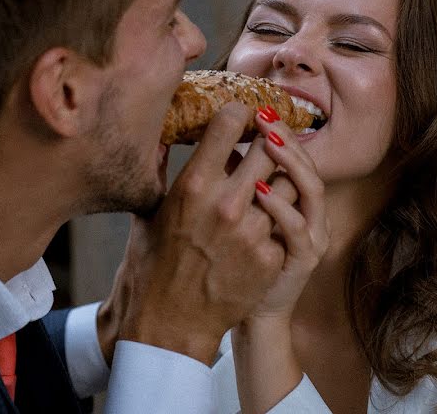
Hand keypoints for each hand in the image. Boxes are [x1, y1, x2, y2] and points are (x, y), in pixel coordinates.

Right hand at [102, 102, 286, 363]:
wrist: (168, 323)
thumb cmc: (152, 264)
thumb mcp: (147, 210)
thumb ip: (160, 169)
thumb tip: (163, 133)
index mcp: (194, 184)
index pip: (230, 122)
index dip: (239, 113)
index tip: (242, 116)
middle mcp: (227, 203)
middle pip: (269, 147)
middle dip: (267, 142)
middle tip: (265, 142)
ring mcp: (253, 231)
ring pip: (288, 183)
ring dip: (279, 180)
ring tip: (268, 185)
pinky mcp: (270, 257)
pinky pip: (287, 222)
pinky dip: (276, 220)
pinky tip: (262, 227)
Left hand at [247, 111, 327, 320]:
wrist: (240, 314)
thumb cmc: (229, 262)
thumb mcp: (239, 218)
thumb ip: (235, 183)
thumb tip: (209, 141)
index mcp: (293, 200)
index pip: (292, 154)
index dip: (279, 129)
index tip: (254, 108)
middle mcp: (307, 213)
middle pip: (306, 163)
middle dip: (285, 136)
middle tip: (262, 114)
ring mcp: (308, 236)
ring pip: (311, 189)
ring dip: (290, 163)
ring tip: (266, 141)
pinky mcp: (301, 260)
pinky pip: (296, 229)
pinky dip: (280, 207)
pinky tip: (259, 191)